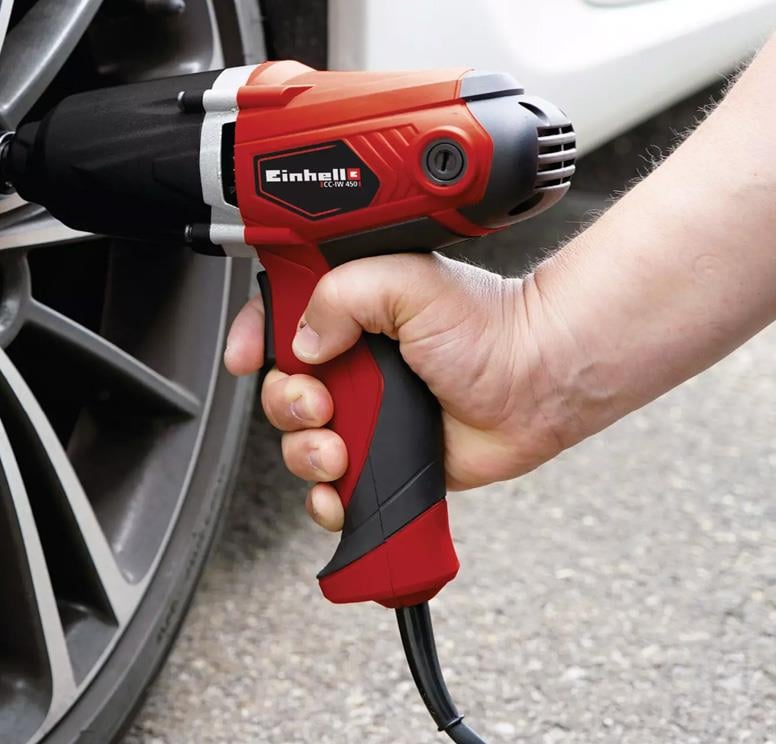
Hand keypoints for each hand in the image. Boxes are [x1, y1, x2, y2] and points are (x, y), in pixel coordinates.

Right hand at [224, 253, 572, 530]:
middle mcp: (354, 361)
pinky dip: (327, 497)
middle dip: (285, 403)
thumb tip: (302, 344)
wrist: (538, 382)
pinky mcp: (385, 457)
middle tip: (320, 404)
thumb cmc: (489, 325)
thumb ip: (341, 296)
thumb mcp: (407, 283)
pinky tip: (340, 491)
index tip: (243, 356)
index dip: (252, 337)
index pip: (278, 318)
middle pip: (280, 388)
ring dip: (305, 452)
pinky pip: (334, 487)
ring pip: (299, 441)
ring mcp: (368, 411)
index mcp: (352, 311)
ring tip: (338, 449)